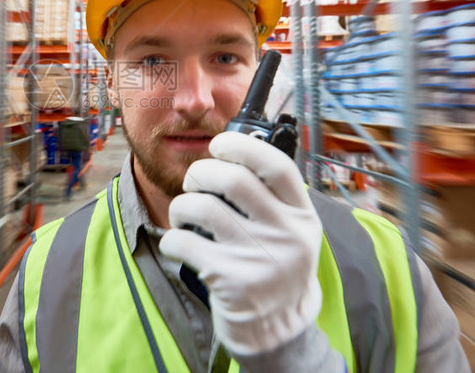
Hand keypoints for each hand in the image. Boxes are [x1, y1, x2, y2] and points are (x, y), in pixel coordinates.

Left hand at [159, 131, 322, 356]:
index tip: (219, 145)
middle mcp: (286, 234)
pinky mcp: (231, 281)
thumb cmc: (275, 268)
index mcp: (302, 215)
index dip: (241, 145)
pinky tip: (180, 246)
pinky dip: (172, 239)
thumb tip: (230, 149)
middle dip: (200, 173)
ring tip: (184, 217)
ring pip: (201, 206)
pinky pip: (183, 241)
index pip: (276, 165)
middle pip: (232, 178)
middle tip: (194, 185)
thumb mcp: (291, 231)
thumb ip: (271, 196)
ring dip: (180, 206)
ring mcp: (259, 259)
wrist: (277, 330)